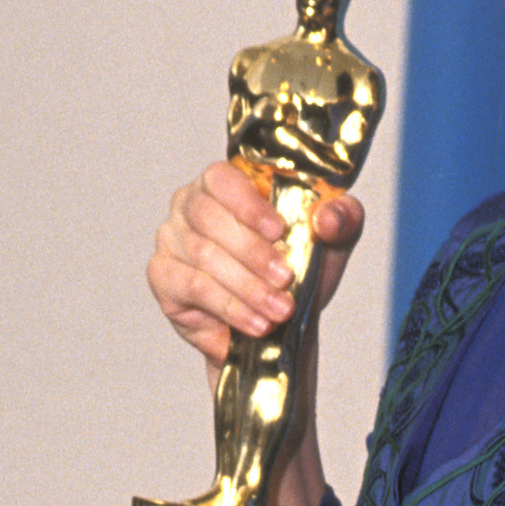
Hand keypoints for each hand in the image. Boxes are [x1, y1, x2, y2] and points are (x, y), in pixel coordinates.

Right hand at [147, 164, 364, 367]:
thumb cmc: (297, 274)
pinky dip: (228, 306)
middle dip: (252, 253)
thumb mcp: (331, 244)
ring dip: (245, 287)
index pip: (222, 177)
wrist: (277, 327)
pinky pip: (191, 286)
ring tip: (278, 310)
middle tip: (285, 280)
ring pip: (202, 256)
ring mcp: (172, 238)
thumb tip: (327, 217)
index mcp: (226, 184)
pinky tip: (255, 323)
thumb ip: (342, 220)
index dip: (247, 203)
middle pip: (208, 217)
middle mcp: (190, 204)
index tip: (278, 229)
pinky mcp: (163, 275)